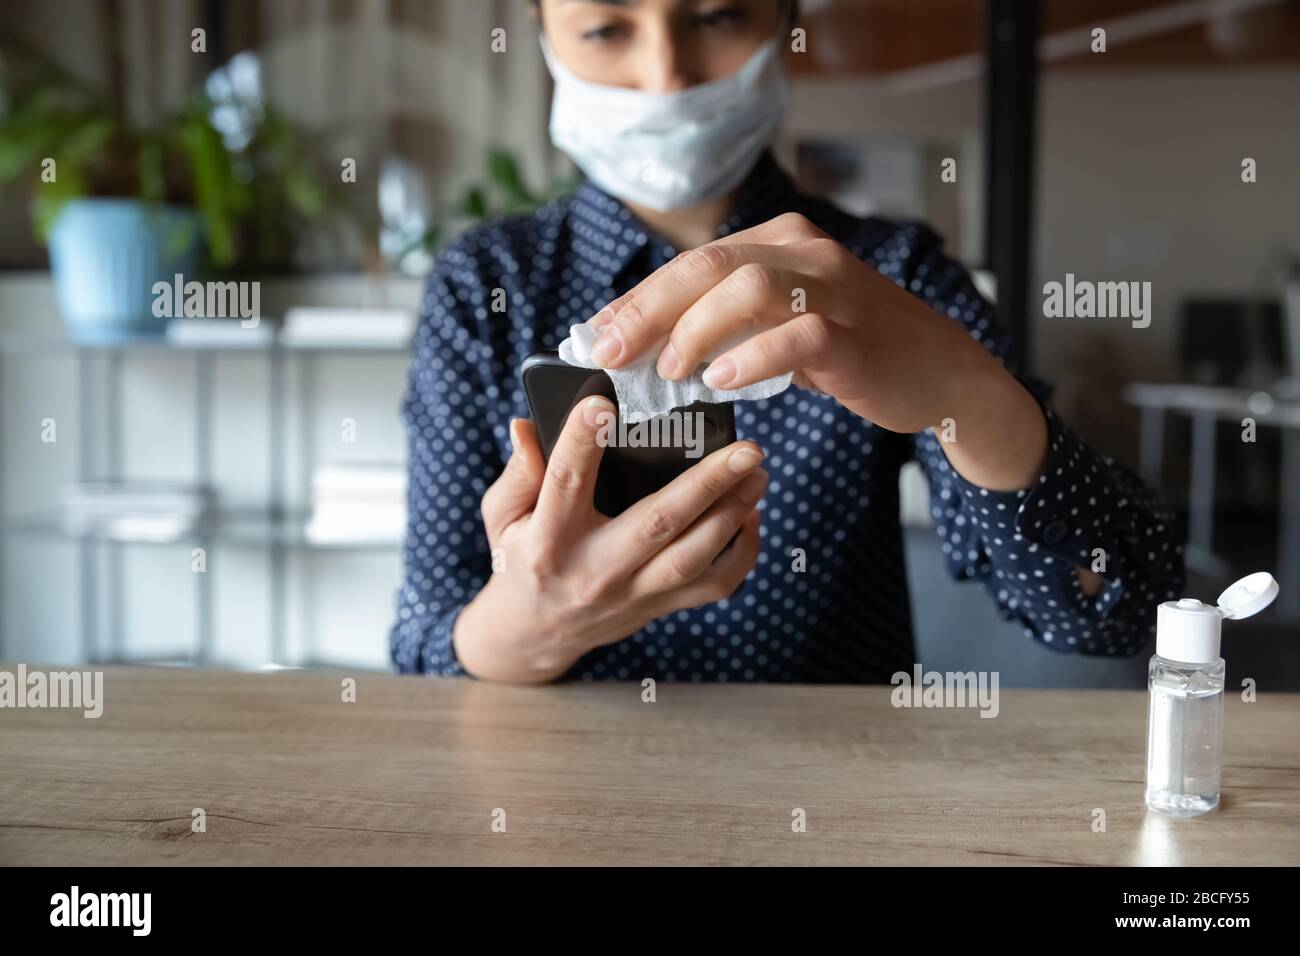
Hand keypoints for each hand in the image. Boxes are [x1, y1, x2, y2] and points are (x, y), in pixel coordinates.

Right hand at [453, 397, 765, 683]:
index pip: (564, 484)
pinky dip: (742, 553)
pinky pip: (713, 586)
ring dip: (733, 515)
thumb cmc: (522, 556)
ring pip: (693, 558)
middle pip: (657, 524)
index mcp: (549, 541)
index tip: (602, 403)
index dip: (582, 443)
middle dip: (707, 483)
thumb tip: (526, 425)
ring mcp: (633, 594)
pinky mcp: (659, 607)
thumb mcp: (502, 515)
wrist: (537, 631)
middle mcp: (595, 570)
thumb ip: (518, 472)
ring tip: (757, 475)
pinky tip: (752, 515)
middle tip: (746, 448)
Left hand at [586, 212, 1046, 491]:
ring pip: (747, 288)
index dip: (639, 298)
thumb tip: (650, 349)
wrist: (943, 376)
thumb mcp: (785, 326)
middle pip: (708, 267)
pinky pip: (797, 334)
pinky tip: (720, 380)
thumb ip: (729, 326)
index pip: (694, 263)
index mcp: (781, 243)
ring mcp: (834, 289)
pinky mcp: (855, 332)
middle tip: (610, 350)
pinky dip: (751, 357)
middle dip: (649, 309)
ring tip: (670, 371)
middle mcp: (805, 253)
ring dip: (695, 331)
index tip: (597, 333)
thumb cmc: (853, 353)